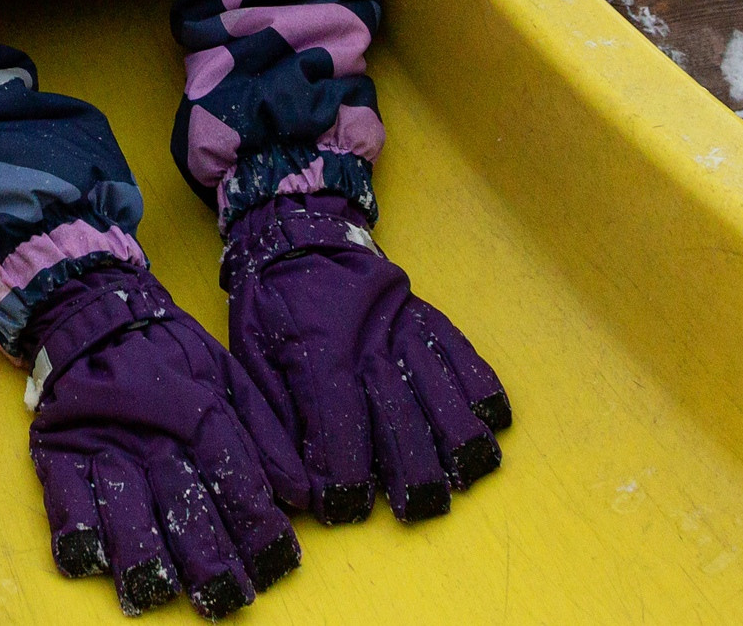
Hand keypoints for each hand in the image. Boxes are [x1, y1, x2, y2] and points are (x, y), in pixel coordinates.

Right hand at [27, 263, 307, 617]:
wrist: (99, 316)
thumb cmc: (174, 356)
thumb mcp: (232, 379)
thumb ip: (268, 437)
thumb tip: (303, 496)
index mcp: (200, 412)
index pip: (234, 478)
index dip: (257, 525)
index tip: (276, 562)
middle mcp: (154, 434)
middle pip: (184, 505)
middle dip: (210, 558)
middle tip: (228, 597)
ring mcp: (103, 444)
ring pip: (127, 509)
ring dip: (146, 556)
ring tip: (159, 590)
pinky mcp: (59, 452)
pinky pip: (66, 499)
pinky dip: (78, 532)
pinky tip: (93, 562)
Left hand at [222, 194, 508, 524]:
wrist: (301, 235)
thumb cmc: (270, 304)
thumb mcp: (250, 358)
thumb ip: (272, 425)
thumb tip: (296, 489)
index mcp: (318, 351)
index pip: (340, 422)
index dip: (347, 472)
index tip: (349, 507)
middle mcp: (369, 342)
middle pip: (401, 415)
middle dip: (413, 469)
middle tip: (420, 507)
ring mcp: (405, 328)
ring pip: (440, 387)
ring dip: (456, 436)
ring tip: (465, 475)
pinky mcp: (427, 319)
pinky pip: (462, 355)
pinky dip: (481, 389)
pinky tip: (492, 422)